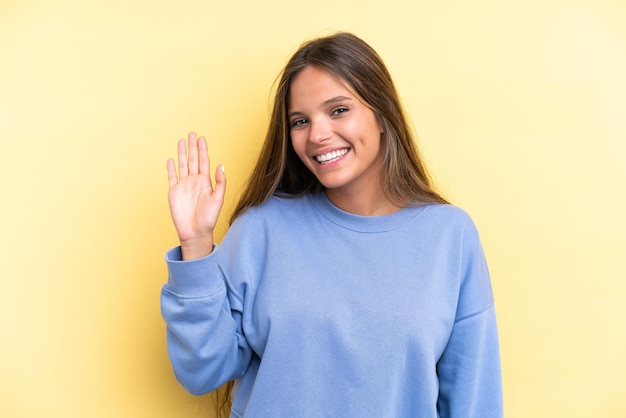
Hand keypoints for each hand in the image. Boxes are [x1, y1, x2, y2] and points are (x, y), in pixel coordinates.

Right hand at [167, 132, 225, 259]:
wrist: (195, 232)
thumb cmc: (209, 218)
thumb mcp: (218, 199)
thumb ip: (220, 182)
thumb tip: (221, 165)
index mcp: (205, 182)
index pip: (203, 161)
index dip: (203, 150)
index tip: (202, 138)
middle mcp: (194, 181)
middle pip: (192, 160)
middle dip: (192, 147)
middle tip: (192, 134)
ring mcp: (183, 186)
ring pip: (182, 165)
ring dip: (182, 153)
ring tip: (182, 141)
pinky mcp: (174, 192)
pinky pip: (172, 177)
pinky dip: (171, 168)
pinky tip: (172, 159)